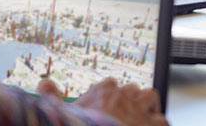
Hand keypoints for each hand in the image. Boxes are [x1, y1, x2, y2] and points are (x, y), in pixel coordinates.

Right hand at [40, 78, 167, 125]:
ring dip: (147, 106)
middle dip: (128, 100)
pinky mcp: (155, 123)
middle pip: (131, 89)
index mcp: (103, 91)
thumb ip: (52, 97)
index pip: (109, 84)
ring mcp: (141, 108)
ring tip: (140, 119)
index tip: (106, 106)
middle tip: (123, 116)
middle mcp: (124, 95)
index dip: (109, 95)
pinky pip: (162, 119)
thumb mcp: (64, 113)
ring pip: (150, 96)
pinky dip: (158, 124)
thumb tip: (43, 83)